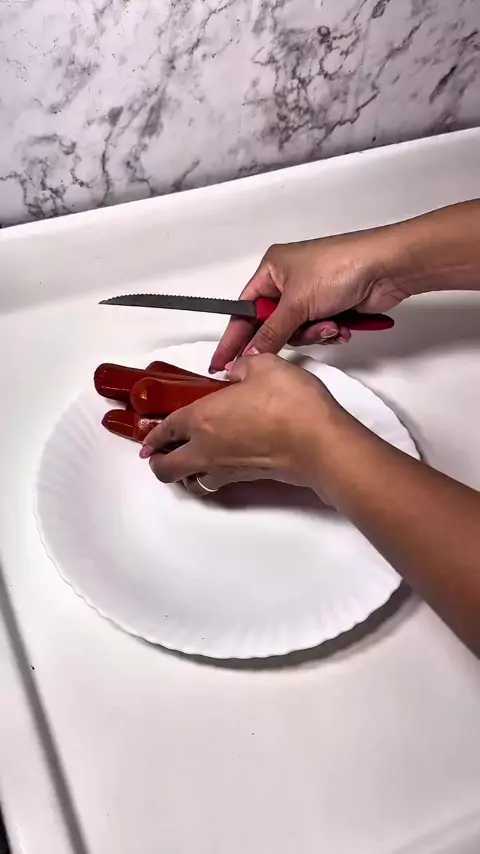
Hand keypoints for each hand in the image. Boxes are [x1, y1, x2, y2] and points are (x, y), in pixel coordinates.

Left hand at [142, 354, 340, 496]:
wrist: (320, 443)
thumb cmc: (290, 404)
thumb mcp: (266, 366)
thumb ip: (244, 366)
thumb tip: (236, 372)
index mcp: (202, 418)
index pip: (167, 430)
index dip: (154, 435)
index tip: (147, 438)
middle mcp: (208, 449)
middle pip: (167, 469)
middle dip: (158, 463)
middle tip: (160, 455)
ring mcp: (227, 469)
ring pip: (192, 482)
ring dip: (185, 474)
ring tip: (190, 461)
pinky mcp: (248, 480)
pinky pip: (217, 482)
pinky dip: (212, 477)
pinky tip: (224, 461)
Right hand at [209, 228, 406, 371]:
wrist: (386, 268)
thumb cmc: (338, 269)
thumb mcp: (297, 304)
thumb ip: (270, 333)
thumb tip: (250, 355)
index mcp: (272, 269)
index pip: (244, 309)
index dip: (234, 337)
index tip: (221, 363)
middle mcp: (288, 281)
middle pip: (272, 325)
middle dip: (289, 334)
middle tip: (300, 336)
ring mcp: (311, 295)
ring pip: (297, 333)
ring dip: (314, 333)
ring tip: (330, 324)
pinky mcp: (331, 307)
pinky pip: (317, 331)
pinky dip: (328, 332)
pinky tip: (341, 326)